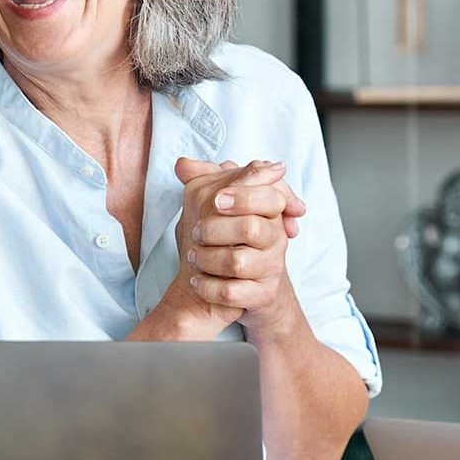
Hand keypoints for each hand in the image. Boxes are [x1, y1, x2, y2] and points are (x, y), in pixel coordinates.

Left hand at [174, 158, 305, 337]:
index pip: (268, 198)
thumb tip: (183, 165)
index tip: (215, 200)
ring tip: (193, 256)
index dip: (241, 197)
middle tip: (196, 232)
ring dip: (207, 258)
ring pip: (237, 262)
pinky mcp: (262, 295)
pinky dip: (208, 287)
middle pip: (251, 228)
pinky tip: (196, 281)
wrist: (244, 283)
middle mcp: (276, 239)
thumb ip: (205, 180)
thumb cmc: (231, 238)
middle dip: (215, 230)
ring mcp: (271, 269)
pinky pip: (232, 292)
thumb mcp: (220, 205)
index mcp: (270, 212)